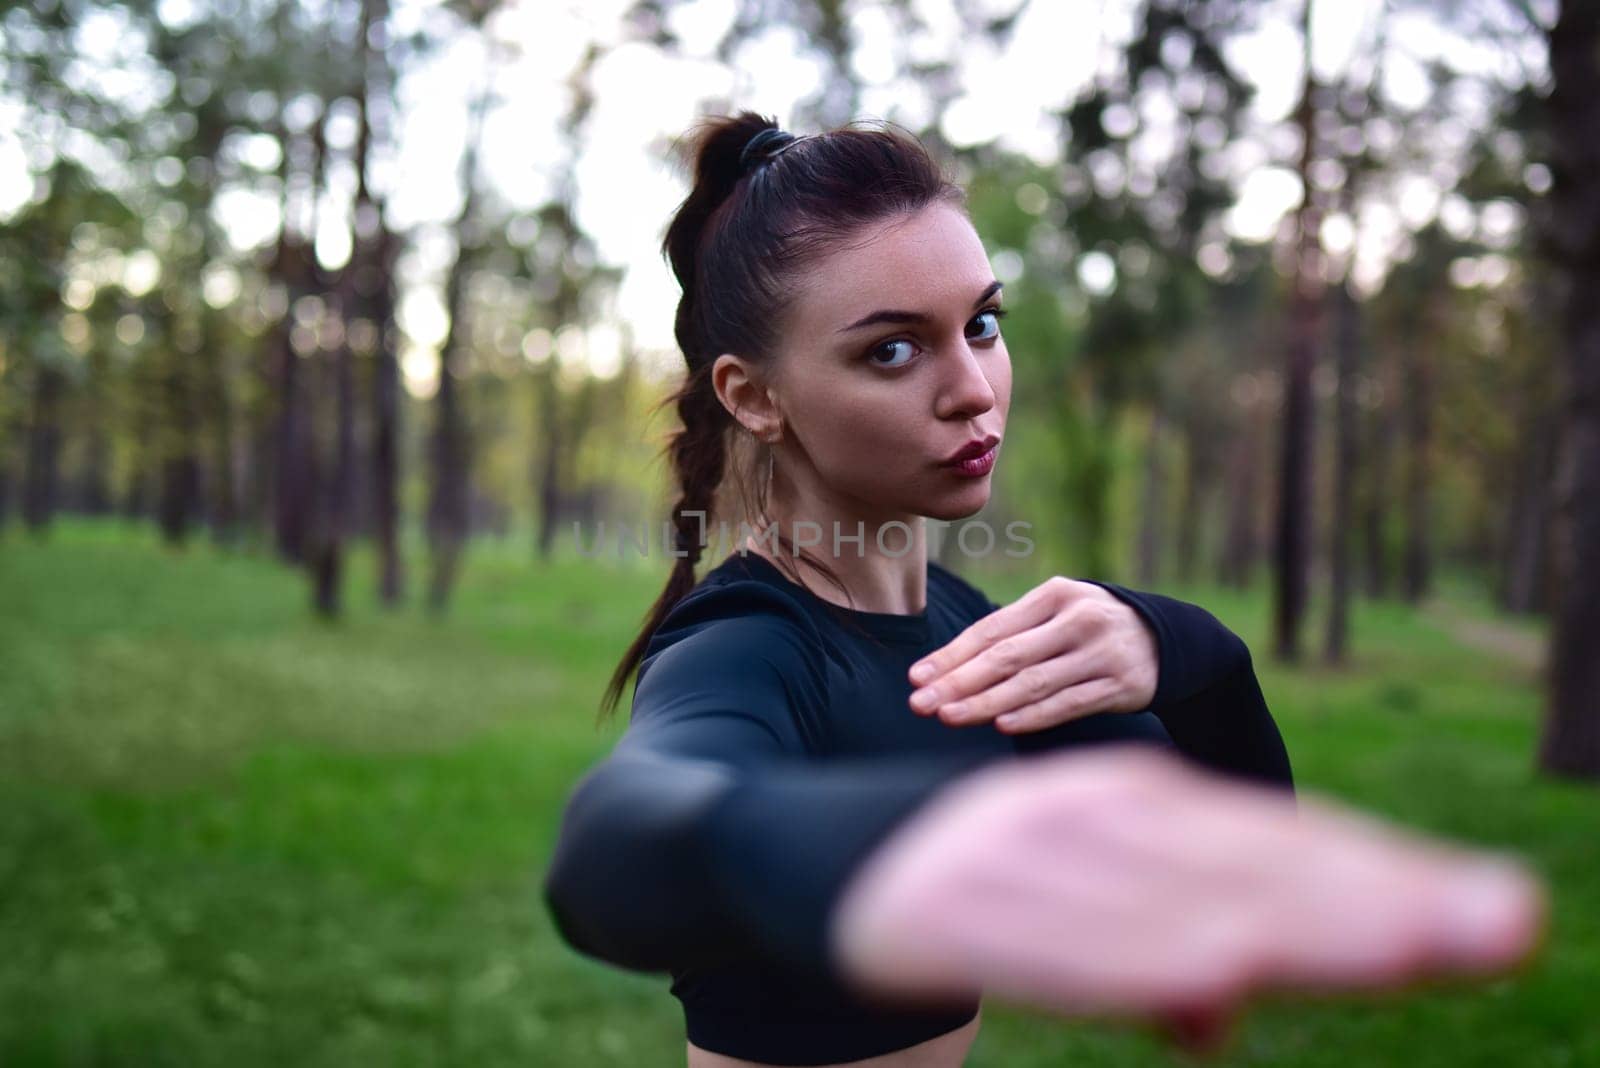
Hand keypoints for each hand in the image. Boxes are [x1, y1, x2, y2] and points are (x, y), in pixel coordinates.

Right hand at [828, 746, 1544, 1055]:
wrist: (784, 841)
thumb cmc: (951, 881)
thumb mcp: (1061, 907)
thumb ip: (1152, 945)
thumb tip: (1220, 1015)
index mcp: (1122, 808)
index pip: (1274, 845)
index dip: (1383, 878)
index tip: (1491, 914)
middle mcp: (1088, 817)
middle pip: (1253, 865)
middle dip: (1382, 900)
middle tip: (1503, 923)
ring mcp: (1023, 856)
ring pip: (1176, 898)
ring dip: (1295, 923)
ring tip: (1407, 948)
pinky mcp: (957, 906)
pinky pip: (1064, 946)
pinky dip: (1143, 959)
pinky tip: (1215, 975)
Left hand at [907, 575, 1158, 733]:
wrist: (1165, 639)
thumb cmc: (1088, 628)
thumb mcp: (1055, 614)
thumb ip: (1011, 634)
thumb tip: (945, 669)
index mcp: (1054, 595)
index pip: (992, 629)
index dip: (951, 655)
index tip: (916, 678)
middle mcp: (1078, 620)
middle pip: (1007, 657)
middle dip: (958, 682)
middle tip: (920, 704)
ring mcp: (1101, 652)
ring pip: (1033, 683)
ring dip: (986, 703)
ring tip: (949, 717)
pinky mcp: (1120, 685)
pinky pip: (1069, 704)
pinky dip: (1034, 715)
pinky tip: (1002, 725)